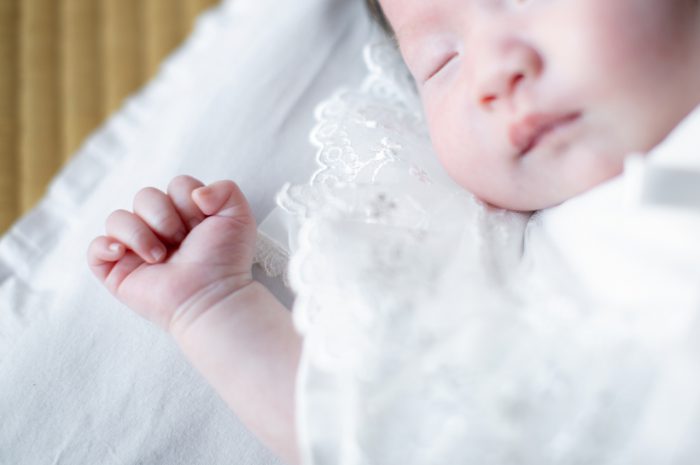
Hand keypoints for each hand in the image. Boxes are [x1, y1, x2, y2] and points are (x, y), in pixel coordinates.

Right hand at [87, 175, 257, 330]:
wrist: (212, 295)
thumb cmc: (226, 260)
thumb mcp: (238, 215)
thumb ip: (225, 188)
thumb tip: (195, 193)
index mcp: (184, 214)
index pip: (175, 185)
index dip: (187, 201)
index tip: (202, 223)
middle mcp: (158, 228)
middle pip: (144, 196)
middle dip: (164, 216)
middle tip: (181, 241)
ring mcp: (135, 249)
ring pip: (117, 218)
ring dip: (141, 234)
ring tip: (160, 257)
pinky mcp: (117, 271)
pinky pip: (94, 247)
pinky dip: (104, 246)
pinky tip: (122, 253)